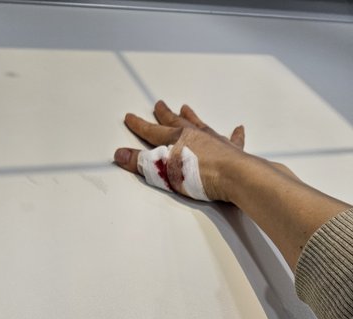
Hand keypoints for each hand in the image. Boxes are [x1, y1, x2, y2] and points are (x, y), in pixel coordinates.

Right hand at [114, 100, 245, 201]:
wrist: (233, 176)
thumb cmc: (198, 174)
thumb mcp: (162, 171)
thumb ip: (141, 163)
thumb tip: (119, 154)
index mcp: (176, 139)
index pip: (152, 131)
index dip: (139, 125)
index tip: (130, 117)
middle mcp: (194, 135)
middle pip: (175, 122)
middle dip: (165, 114)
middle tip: (159, 105)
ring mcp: (213, 140)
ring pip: (199, 125)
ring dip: (191, 117)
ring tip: (186, 108)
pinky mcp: (231, 150)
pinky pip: (232, 139)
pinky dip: (234, 134)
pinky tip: (237, 128)